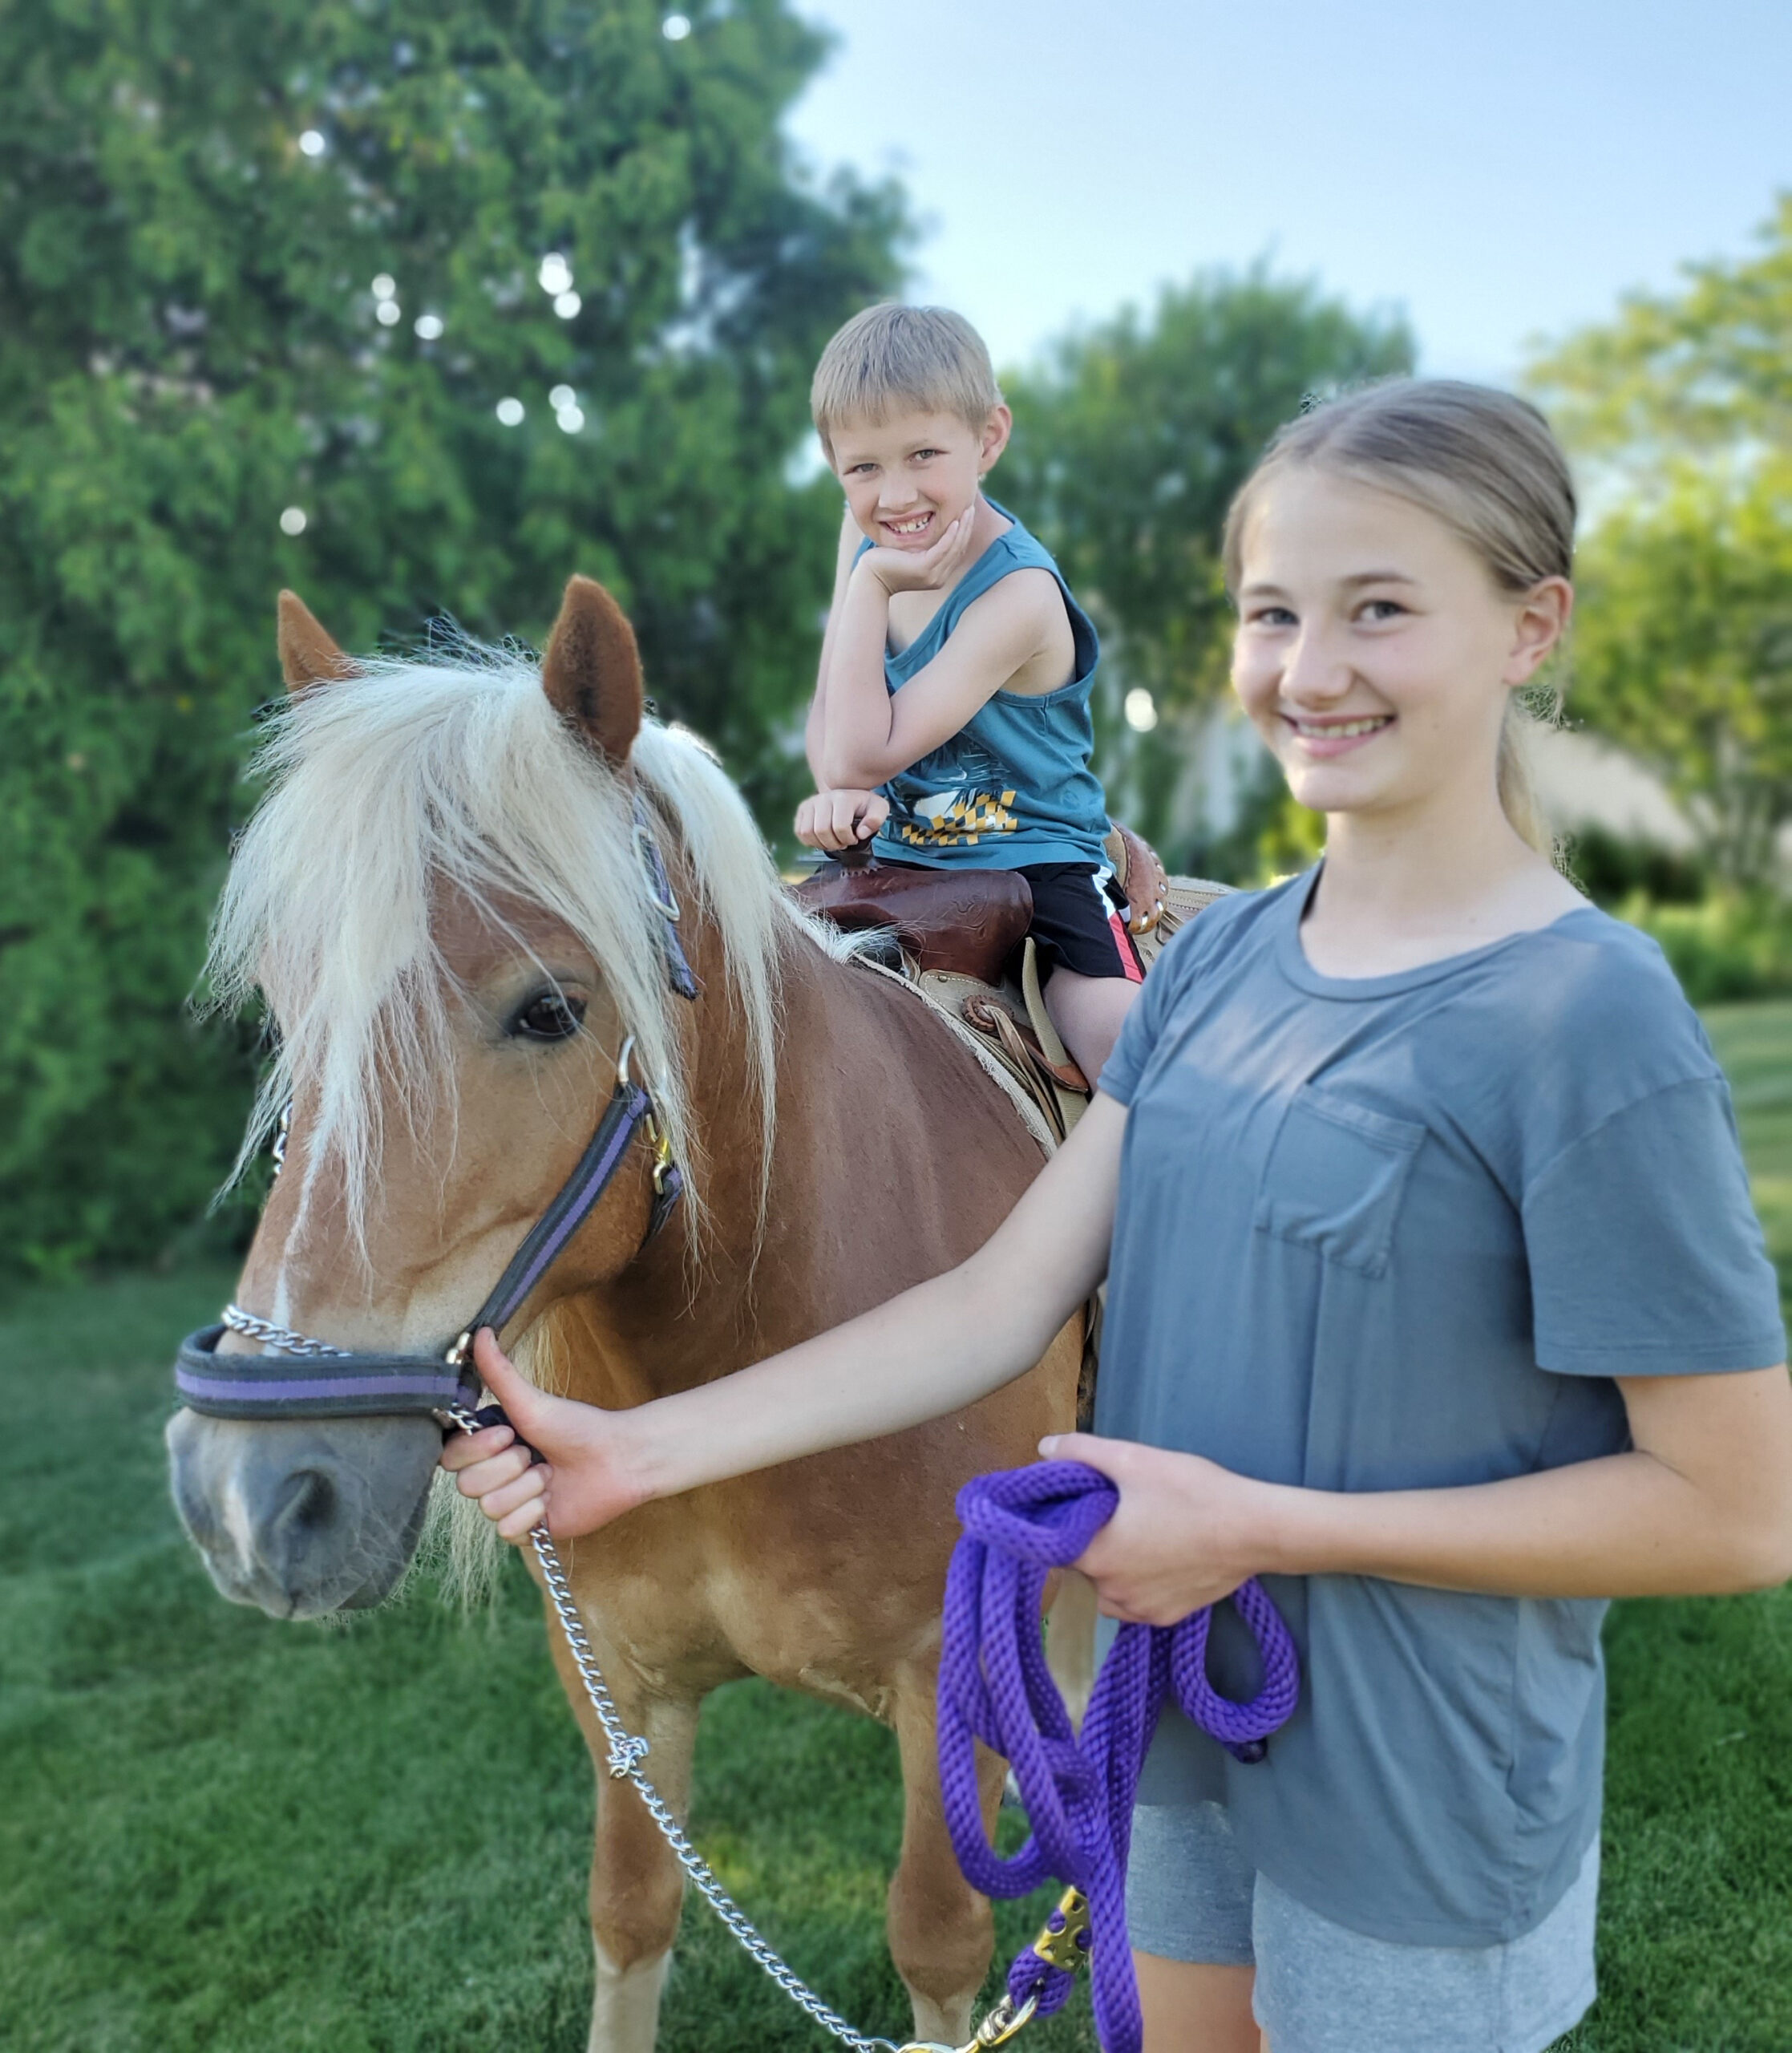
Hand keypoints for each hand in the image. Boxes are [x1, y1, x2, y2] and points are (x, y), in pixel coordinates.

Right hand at [437, 1329, 648, 1541]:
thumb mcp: (532, 1401)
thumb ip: (500, 1372)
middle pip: (467, 1486)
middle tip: (538, 1456)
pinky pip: (507, 1531)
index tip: (509, 1435)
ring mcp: (507, 1504)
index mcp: (487, 1447)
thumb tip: (479, 1332)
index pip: (450, 1458)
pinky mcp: (525, 1530)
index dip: (477, 1450)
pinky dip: (532, 1513)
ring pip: (489, 1507)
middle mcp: (492, 1476)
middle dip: (509, 1467)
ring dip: (527, 1488)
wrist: (617, 1459)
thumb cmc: (577, 1427)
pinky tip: (551, 1501)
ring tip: (551, 1476)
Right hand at [795, 788, 889, 851]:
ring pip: (807, 832)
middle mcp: (823, 798)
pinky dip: (810, 841)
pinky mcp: (802, 809)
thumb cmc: (865, 806)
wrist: (850, 797)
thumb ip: (876, 820)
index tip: (855, 838)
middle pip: (821, 830)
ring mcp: (810, 803)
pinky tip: (823, 839)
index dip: (848, 839)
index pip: (839, 827)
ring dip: (821, 844)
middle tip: (843, 843)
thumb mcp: (879, 809)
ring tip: (833, 841)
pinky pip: (799, 831)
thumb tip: (861, 833)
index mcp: (843, 798)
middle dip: (834, 843)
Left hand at [855, 507, 980, 596]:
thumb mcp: (910, 553)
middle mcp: (938, 578)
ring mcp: (932, 575)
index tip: (967, 514)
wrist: (871, 577)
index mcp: (937, 575)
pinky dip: (950, 535)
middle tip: (971, 508)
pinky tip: (955, 522)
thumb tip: (931, 526)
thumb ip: (923, 546)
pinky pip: (943, 549)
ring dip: (963, 528)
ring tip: (968, 510)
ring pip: (954, 548)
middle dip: (967, 527)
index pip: (956, 552)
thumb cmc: (885, 562)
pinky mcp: (924, 569)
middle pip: (959, 549)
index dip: (964, 532)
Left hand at [1037, 1432, 1272, 1625]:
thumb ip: (1082, 1451)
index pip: (1052, 1541)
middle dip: (1091, 1536)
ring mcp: (1139, 1611)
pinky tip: (1160, 1554)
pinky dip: (1138, 1581)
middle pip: (1081, 1562)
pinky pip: (1135, 1600)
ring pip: (1107, 1584)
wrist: (1253, 1530)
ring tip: (1141, 1530)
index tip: (1074, 1500)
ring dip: (1114, 1562)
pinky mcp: (1167, 1618)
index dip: (1058, 1519)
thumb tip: (1045, 1447)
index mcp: (1093, 1556)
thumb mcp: (1133, 1459)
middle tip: (1117, 1508)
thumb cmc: (1190, 1492)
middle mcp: (1109, 1593)